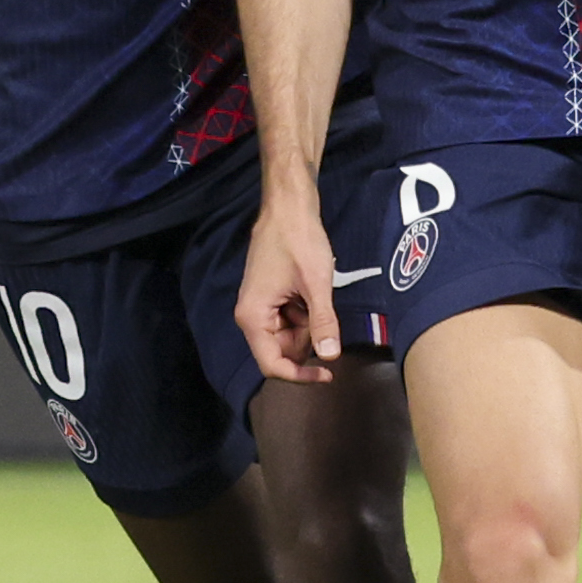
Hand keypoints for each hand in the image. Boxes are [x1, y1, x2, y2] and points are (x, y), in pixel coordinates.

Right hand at [237, 194, 342, 383]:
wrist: (288, 207)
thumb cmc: (298, 239)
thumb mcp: (316, 284)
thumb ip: (323, 323)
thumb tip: (330, 357)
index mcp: (253, 317)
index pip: (272, 365)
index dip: (300, 376)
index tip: (328, 375)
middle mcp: (251, 317)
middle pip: (281, 352)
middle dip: (307, 342)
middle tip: (323, 312)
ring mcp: (260, 308)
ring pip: (289, 337)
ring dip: (308, 325)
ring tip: (315, 293)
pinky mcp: (269, 299)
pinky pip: (290, 321)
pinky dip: (306, 313)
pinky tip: (311, 290)